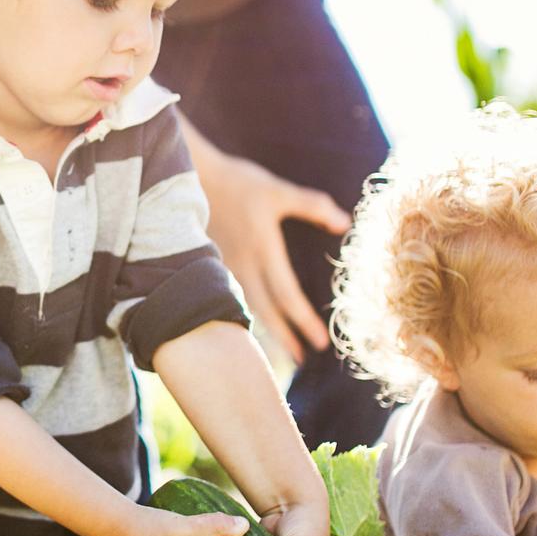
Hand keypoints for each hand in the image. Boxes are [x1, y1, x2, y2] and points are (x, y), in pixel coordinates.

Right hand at [203, 154, 349, 362]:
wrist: (192, 177)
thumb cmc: (240, 182)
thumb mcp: (279, 191)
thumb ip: (313, 206)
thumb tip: (344, 223)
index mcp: (262, 249)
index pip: (286, 295)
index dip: (303, 320)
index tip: (319, 342)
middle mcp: (242, 264)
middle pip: (265, 311)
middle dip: (283, 337)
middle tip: (301, 358)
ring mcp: (223, 267)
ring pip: (245, 307)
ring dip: (264, 330)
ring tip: (282, 348)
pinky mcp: (210, 265)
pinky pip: (229, 298)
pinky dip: (243, 315)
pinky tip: (250, 325)